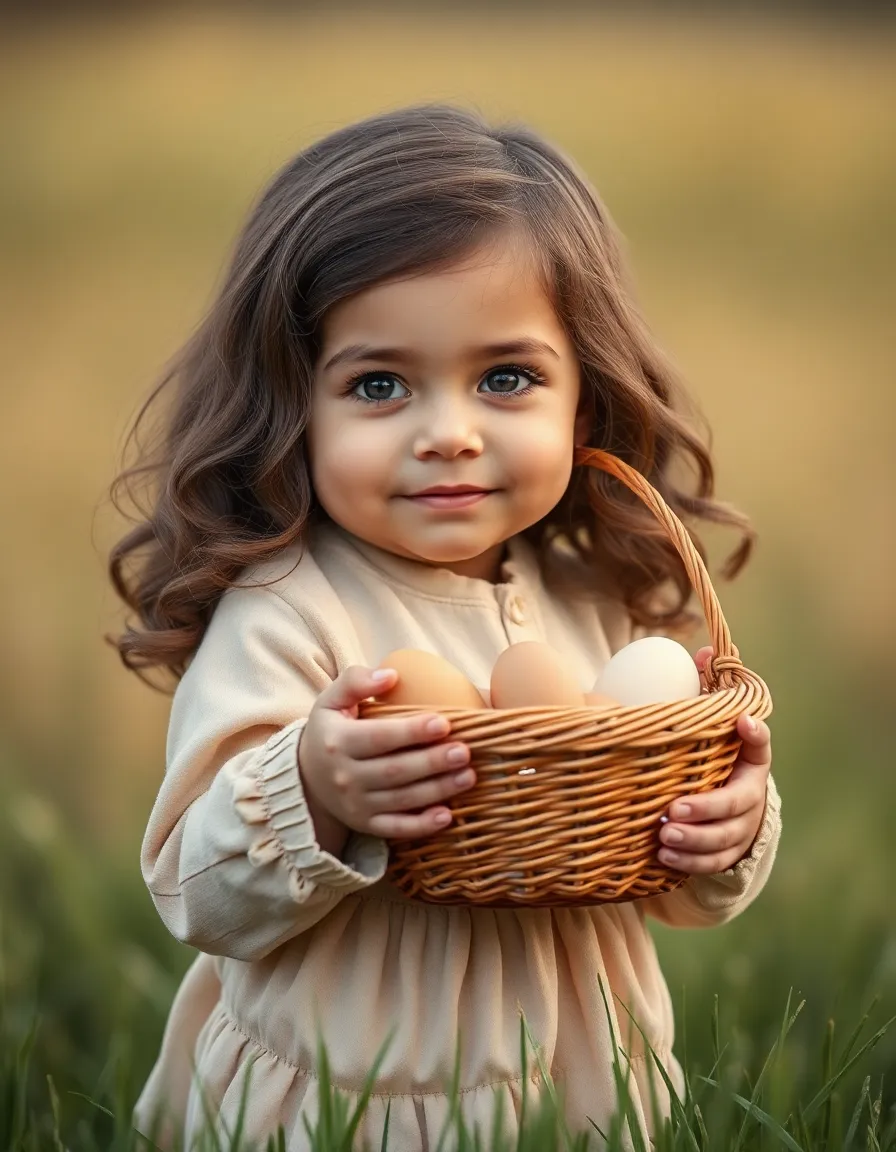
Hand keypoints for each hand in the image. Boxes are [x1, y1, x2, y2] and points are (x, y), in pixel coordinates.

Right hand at [298, 665, 475, 847]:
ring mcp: (355, 805)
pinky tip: (447, 816)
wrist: (306, 777)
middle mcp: (344, 777)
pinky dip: (421, 826)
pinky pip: (395, 829)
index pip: (379, 738)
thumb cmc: (329, 731)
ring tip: (468, 776)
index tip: (443, 723)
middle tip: (465, 752)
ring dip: (437, 790)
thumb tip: (391, 675)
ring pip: (401, 800)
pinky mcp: (365, 825)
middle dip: (432, 762)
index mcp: (337, 742)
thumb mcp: (331, 700)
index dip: (412, 732)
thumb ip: (356, 681)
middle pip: (395, 771)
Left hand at [657, 646, 771, 874]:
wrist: (732, 809)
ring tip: (663, 836)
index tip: (741, 720)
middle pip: (736, 804)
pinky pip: (712, 863)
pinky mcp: (727, 852)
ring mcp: (741, 828)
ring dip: (693, 841)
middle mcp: (750, 794)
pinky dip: (689, 863)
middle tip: (672, 810)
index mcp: (750, 761)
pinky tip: (664, 858)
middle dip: (705, 809)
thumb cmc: (714, 758)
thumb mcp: (713, 727)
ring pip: (724, 839)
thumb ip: (709, 691)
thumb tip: (703, 651)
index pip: (759, 745)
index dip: (754, 733)